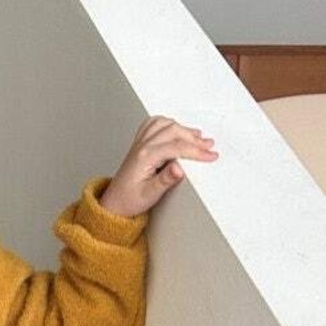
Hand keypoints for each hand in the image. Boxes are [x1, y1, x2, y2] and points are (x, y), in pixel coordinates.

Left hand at [99, 116, 218, 217]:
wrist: (115, 203)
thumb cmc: (130, 200)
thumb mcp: (150, 195)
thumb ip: (165, 181)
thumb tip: (179, 169)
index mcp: (144, 157)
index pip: (176, 147)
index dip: (196, 151)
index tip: (210, 155)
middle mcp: (142, 146)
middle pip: (172, 131)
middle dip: (193, 138)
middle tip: (208, 146)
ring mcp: (140, 143)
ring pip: (164, 124)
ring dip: (182, 128)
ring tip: (198, 136)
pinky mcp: (140, 144)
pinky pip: (153, 124)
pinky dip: (168, 123)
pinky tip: (177, 128)